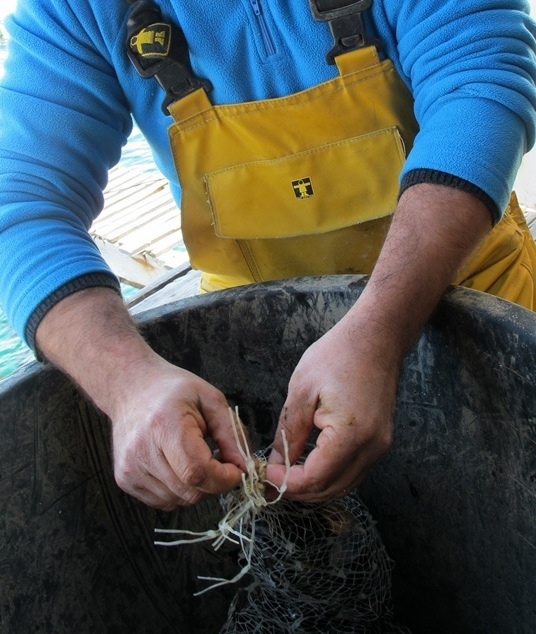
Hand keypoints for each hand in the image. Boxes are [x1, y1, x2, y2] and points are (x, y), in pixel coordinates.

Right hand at [110, 358, 246, 509]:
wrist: (131, 388)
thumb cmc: (173, 390)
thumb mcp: (211, 399)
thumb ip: (231, 433)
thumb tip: (244, 466)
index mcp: (164, 425)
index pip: (197, 472)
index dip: (224, 478)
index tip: (236, 469)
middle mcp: (142, 450)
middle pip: (190, 491)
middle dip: (215, 483)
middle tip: (220, 461)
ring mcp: (130, 468)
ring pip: (179, 500)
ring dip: (197, 487)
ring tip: (197, 458)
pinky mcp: (125, 480)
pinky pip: (164, 501)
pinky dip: (179, 490)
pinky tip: (179, 465)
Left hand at [266, 310, 400, 501]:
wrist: (376, 338)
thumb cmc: (338, 355)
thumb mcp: (302, 390)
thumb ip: (289, 432)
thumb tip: (276, 464)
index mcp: (350, 434)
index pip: (315, 478)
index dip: (287, 482)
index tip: (266, 473)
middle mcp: (371, 447)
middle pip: (331, 489)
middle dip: (298, 490)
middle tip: (272, 479)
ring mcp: (380, 447)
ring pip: (344, 486)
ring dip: (315, 487)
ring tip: (287, 475)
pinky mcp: (381, 442)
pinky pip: (354, 472)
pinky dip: (331, 476)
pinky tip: (310, 465)